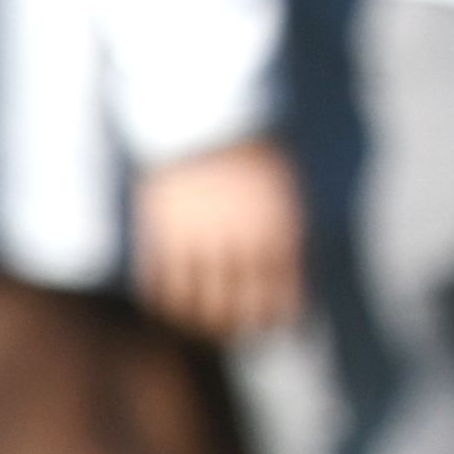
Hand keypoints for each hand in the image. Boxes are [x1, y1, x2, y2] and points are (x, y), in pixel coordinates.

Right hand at [133, 138, 305, 340]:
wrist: (214, 120)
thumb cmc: (259, 164)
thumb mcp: (289, 203)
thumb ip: (291, 250)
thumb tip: (293, 304)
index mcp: (280, 236)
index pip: (280, 304)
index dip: (274, 325)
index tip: (268, 330)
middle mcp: (241, 244)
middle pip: (237, 313)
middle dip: (236, 329)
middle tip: (232, 332)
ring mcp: (200, 241)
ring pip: (196, 308)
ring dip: (198, 324)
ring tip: (199, 326)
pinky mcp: (163, 236)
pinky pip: (161, 288)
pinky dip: (165, 306)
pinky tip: (169, 308)